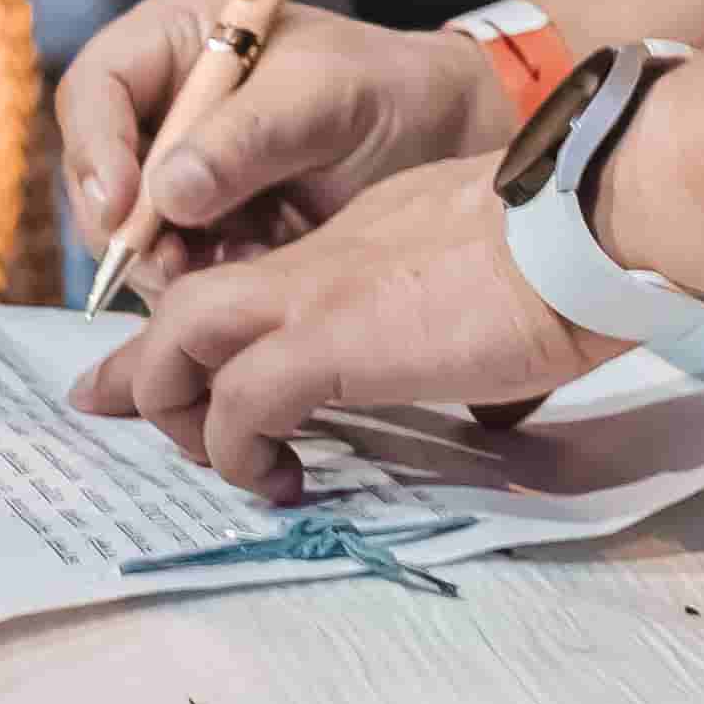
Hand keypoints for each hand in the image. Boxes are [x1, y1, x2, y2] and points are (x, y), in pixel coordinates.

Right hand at [56, 0, 507, 280]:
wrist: (439, 142)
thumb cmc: (386, 89)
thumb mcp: (326, 96)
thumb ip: (249, 136)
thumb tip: (166, 192)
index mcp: (176, 43)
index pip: (95, 88)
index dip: (95, 148)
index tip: (125, 208)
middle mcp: (162, 108)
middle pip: (95, 173)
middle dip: (125, 228)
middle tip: (173, 267)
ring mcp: (177, 174)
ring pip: (127, 234)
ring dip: (165, 264)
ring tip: (236, 266)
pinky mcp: (201, 230)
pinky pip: (172, 269)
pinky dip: (201, 285)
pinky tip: (254, 275)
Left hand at [78, 157, 596, 495]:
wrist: (583, 224)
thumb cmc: (570, 250)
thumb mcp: (489, 274)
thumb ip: (460, 313)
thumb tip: (483, 375)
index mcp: (357, 238)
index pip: (251, 280)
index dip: (194, 327)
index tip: (164, 366)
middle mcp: (319, 258)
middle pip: (188, 307)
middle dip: (143, 371)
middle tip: (120, 415)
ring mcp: (317, 295)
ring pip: (184, 343)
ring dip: (181, 412)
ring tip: (227, 467)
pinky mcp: (331, 341)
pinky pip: (242, 401)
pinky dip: (238, 448)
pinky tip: (281, 480)